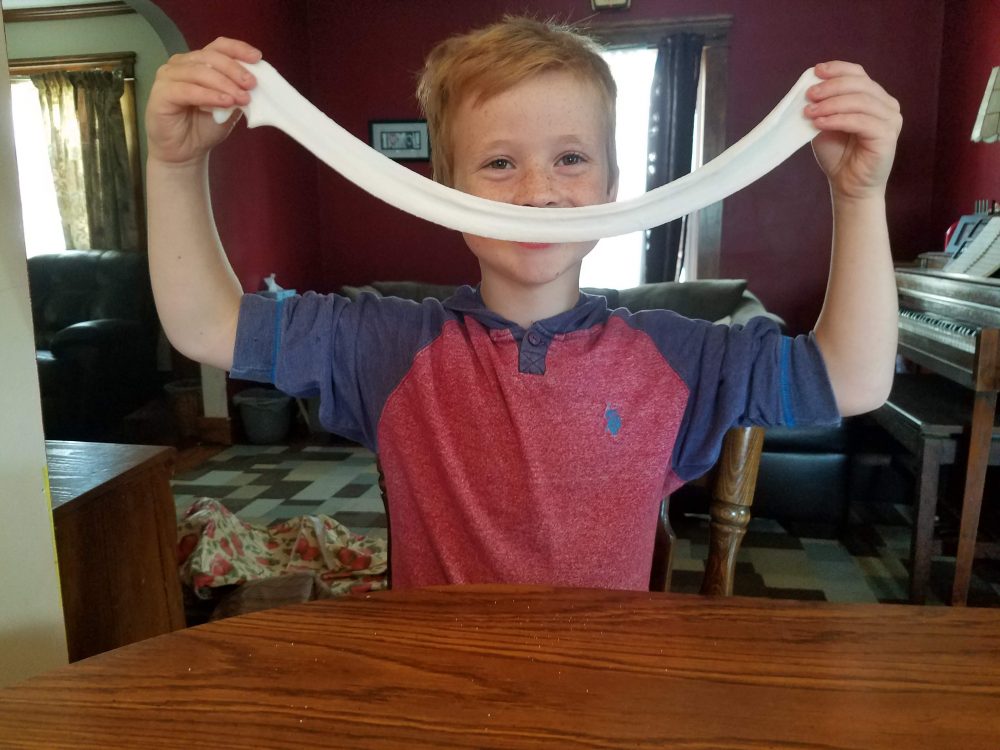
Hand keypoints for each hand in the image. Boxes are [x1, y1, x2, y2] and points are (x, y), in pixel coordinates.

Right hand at [145, 37, 260, 166]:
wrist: (185, 153)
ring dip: (225, 84)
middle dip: (234, 70)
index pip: (218, 46)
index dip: (238, 49)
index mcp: (198, 62)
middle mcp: (182, 64)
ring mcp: (169, 76)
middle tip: (252, 84)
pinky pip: (188, 90)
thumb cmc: (204, 128)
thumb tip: (254, 83)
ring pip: (199, 72)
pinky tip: (225, 102)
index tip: (257, 58)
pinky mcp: (161, 93)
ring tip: (243, 98)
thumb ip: (238, 92)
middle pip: (210, 57)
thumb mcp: (229, 107)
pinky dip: (209, 95)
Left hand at [805, 61, 901, 200]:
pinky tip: (820, 123)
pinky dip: (838, 119)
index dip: (837, 69)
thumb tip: (808, 88)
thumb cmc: (838, 155)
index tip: (816, 71)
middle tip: (809, 95)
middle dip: (831, 87)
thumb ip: (822, 106)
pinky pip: (861, 121)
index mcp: (874, 97)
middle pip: (859, 84)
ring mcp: (891, 119)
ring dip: (831, 104)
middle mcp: (886, 105)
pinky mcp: (888, 135)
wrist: (848, 185)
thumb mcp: (826, 124)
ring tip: (809, 112)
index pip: (858, 74)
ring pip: (860, 101)